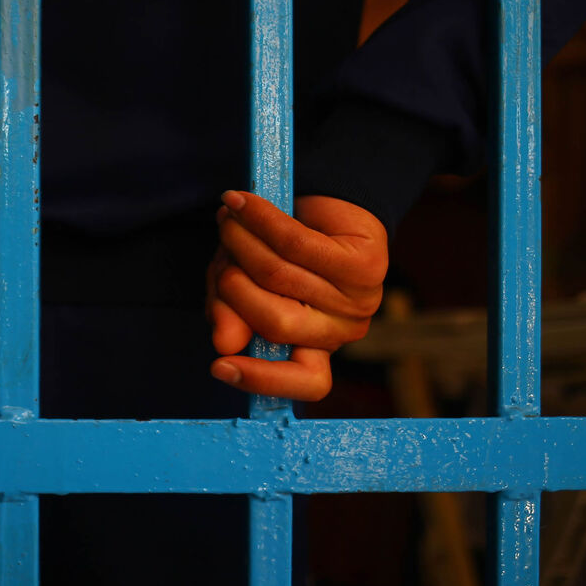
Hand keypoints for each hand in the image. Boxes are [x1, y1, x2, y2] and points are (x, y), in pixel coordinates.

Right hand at [206, 191, 386, 399]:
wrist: (328, 204)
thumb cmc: (279, 252)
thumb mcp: (242, 284)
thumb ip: (230, 312)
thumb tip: (223, 343)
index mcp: (316, 348)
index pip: (308, 381)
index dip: (263, 380)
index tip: (219, 367)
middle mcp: (343, 330)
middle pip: (277, 322)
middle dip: (233, 286)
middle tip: (222, 260)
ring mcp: (361, 300)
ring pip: (279, 275)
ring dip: (239, 241)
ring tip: (226, 221)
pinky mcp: (366, 263)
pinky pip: (296, 242)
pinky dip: (258, 219)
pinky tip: (238, 203)